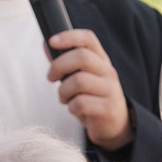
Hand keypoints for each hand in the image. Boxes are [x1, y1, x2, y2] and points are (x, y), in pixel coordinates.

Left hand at [46, 28, 131, 150]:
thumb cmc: (93, 98)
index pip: (88, 39)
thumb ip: (66, 61)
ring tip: (64, 98)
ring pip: (79, 81)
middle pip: (82, 57)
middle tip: (51, 77)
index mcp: (101, 60)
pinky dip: (72, 107)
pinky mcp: (108, 109)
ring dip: (63, 91)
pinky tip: (75, 110)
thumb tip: (47, 43)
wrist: (115, 125)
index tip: (51, 41)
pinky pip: (81, 103)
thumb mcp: (82, 76)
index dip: (69, 36)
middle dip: (59, 66)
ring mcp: (110, 90)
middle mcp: (108, 72)